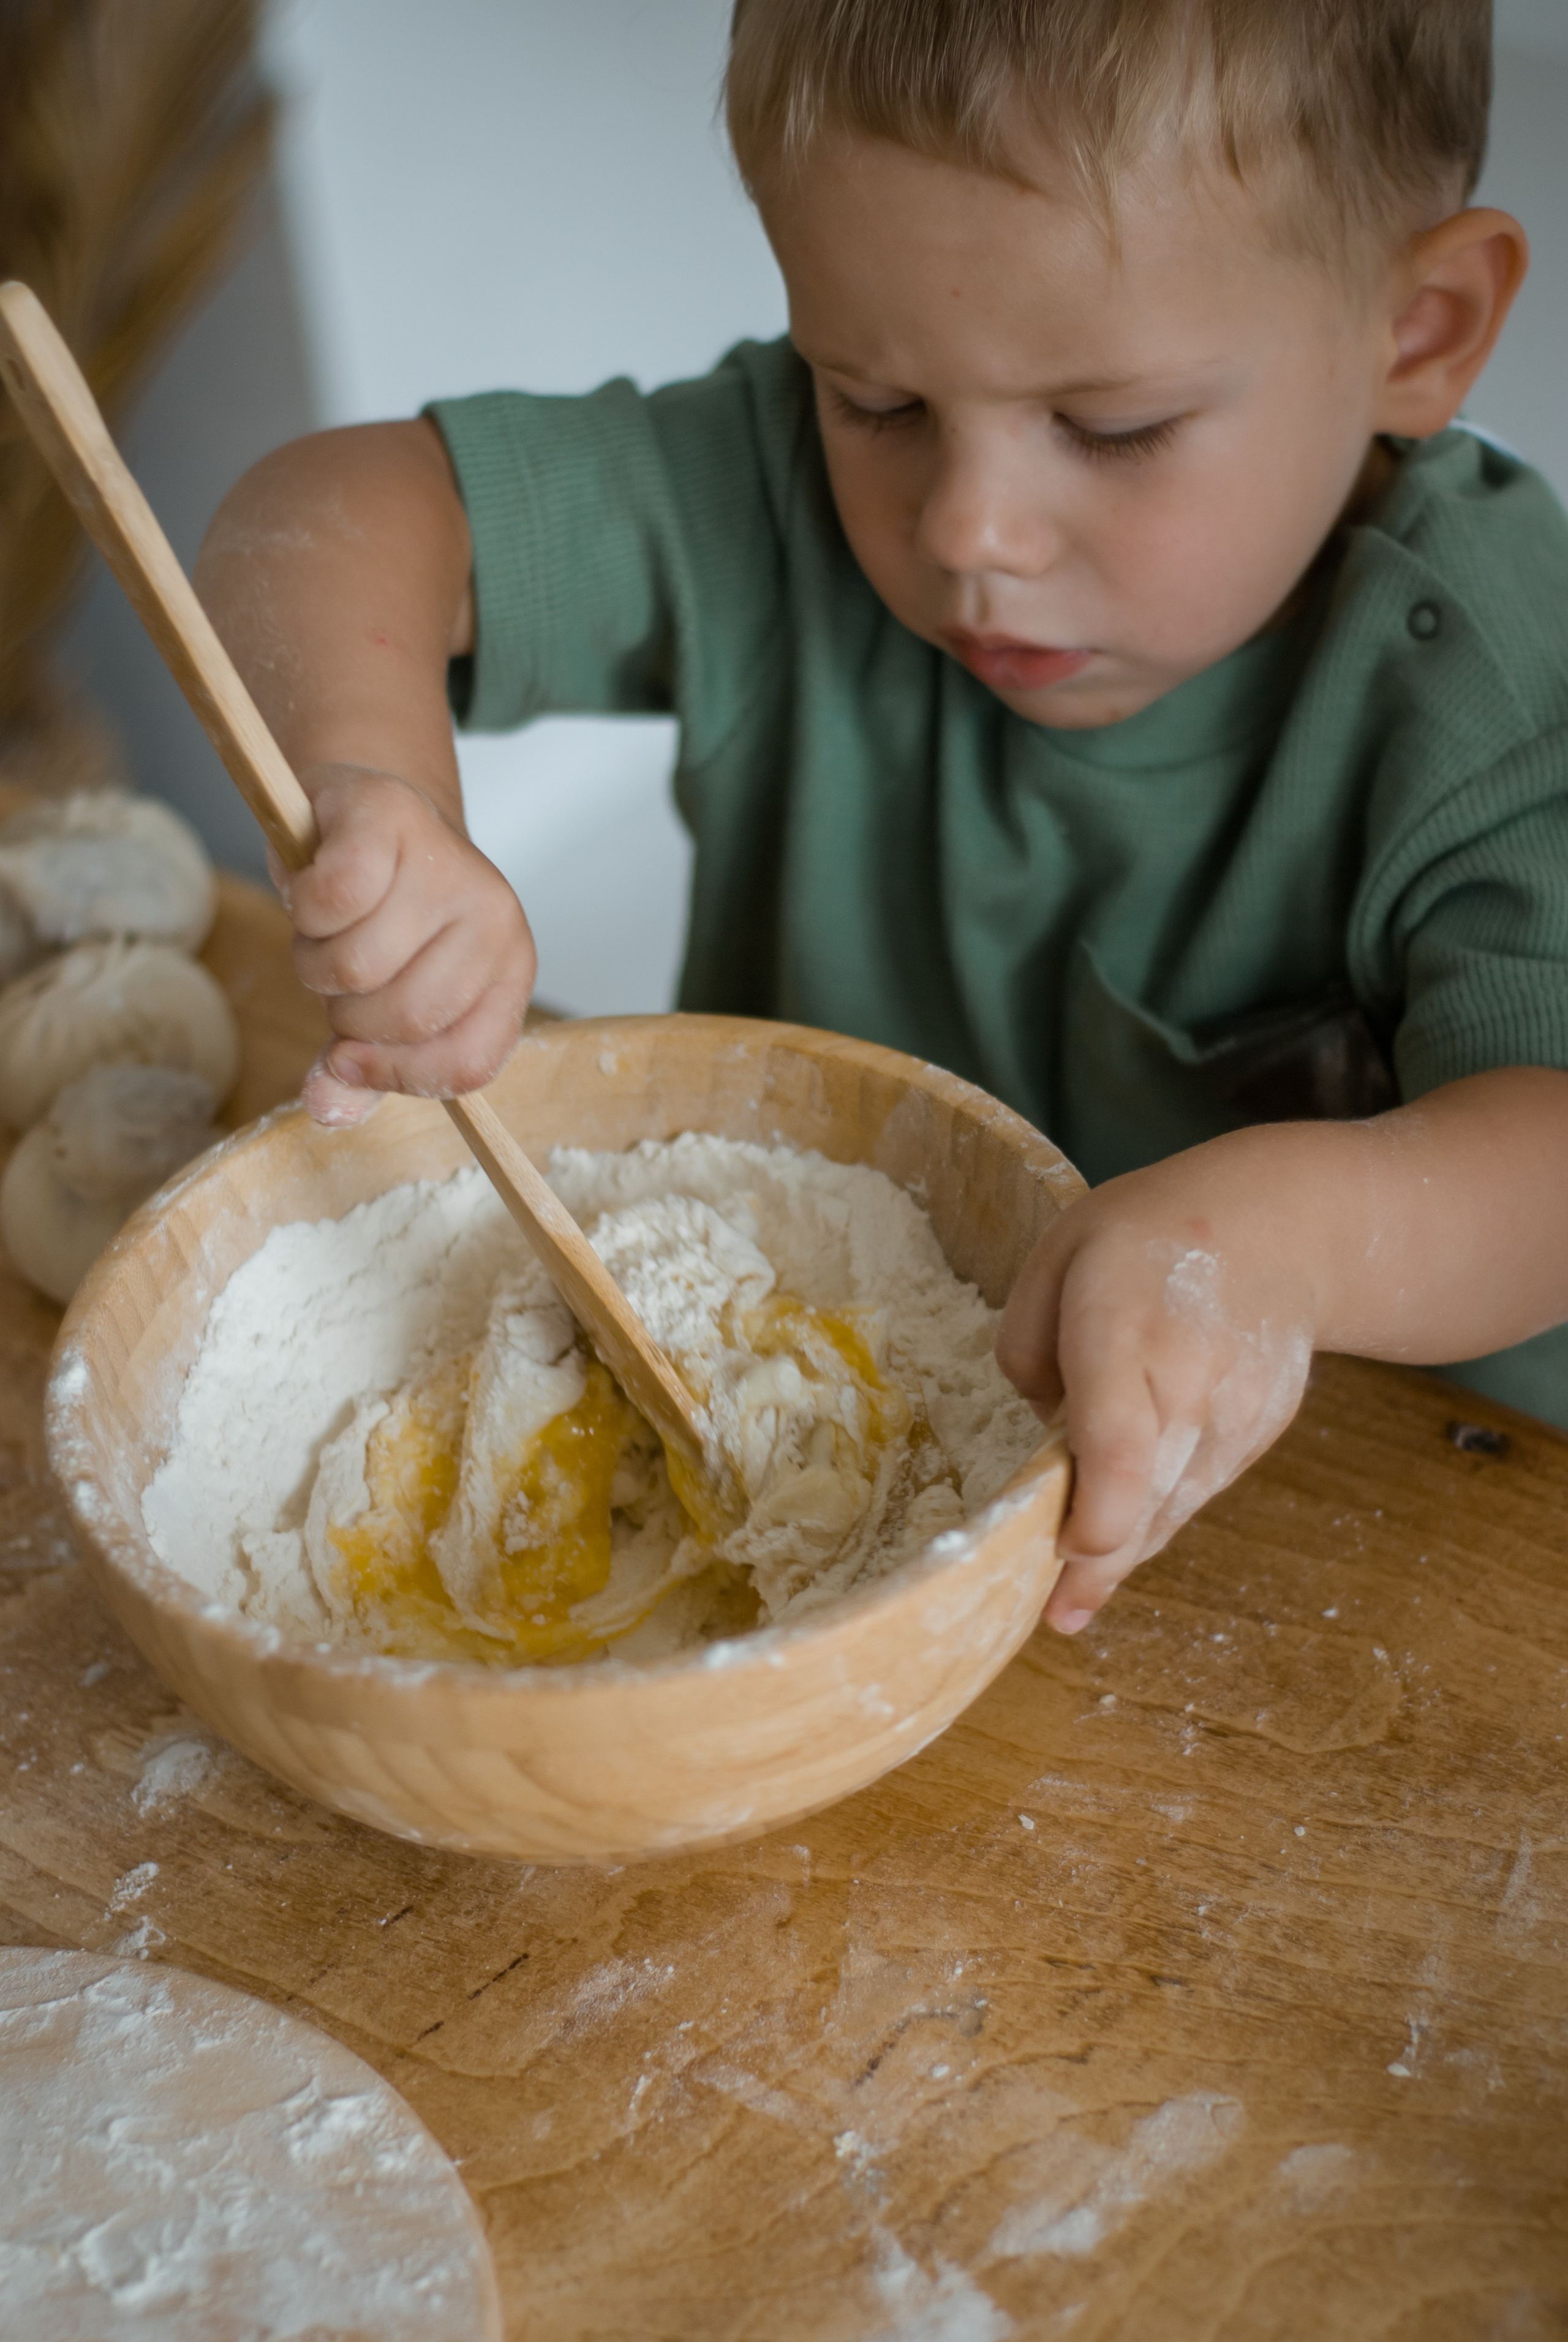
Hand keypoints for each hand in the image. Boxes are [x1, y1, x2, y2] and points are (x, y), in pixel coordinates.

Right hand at [272, 764, 535, 1126]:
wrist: (362, 813)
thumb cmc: (382, 914)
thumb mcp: (386, 998)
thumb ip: (363, 1066)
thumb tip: (326, 1111)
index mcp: (510, 971)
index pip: (469, 1062)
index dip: (399, 1076)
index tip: (348, 1063)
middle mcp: (496, 916)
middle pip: (404, 1017)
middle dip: (346, 1012)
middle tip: (342, 969)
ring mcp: (447, 863)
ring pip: (359, 965)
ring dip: (316, 959)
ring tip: (328, 927)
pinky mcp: (390, 816)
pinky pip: (334, 900)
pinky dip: (303, 906)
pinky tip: (312, 887)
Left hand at [996, 1142, 1316, 1633]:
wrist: (1282, 1230)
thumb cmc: (1148, 1235)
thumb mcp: (1057, 1255)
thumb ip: (1028, 1346)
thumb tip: (1044, 1432)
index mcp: (1125, 1328)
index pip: (1118, 1445)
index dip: (1094, 1515)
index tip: (1062, 1551)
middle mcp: (1188, 1383)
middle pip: (1144, 1500)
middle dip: (1095, 1563)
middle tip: (1050, 1610)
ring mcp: (1234, 1418)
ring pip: (1170, 1511)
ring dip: (1121, 1556)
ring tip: (1071, 1596)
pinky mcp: (1256, 1437)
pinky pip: (1193, 1494)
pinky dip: (1153, 1517)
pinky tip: (1116, 1535)